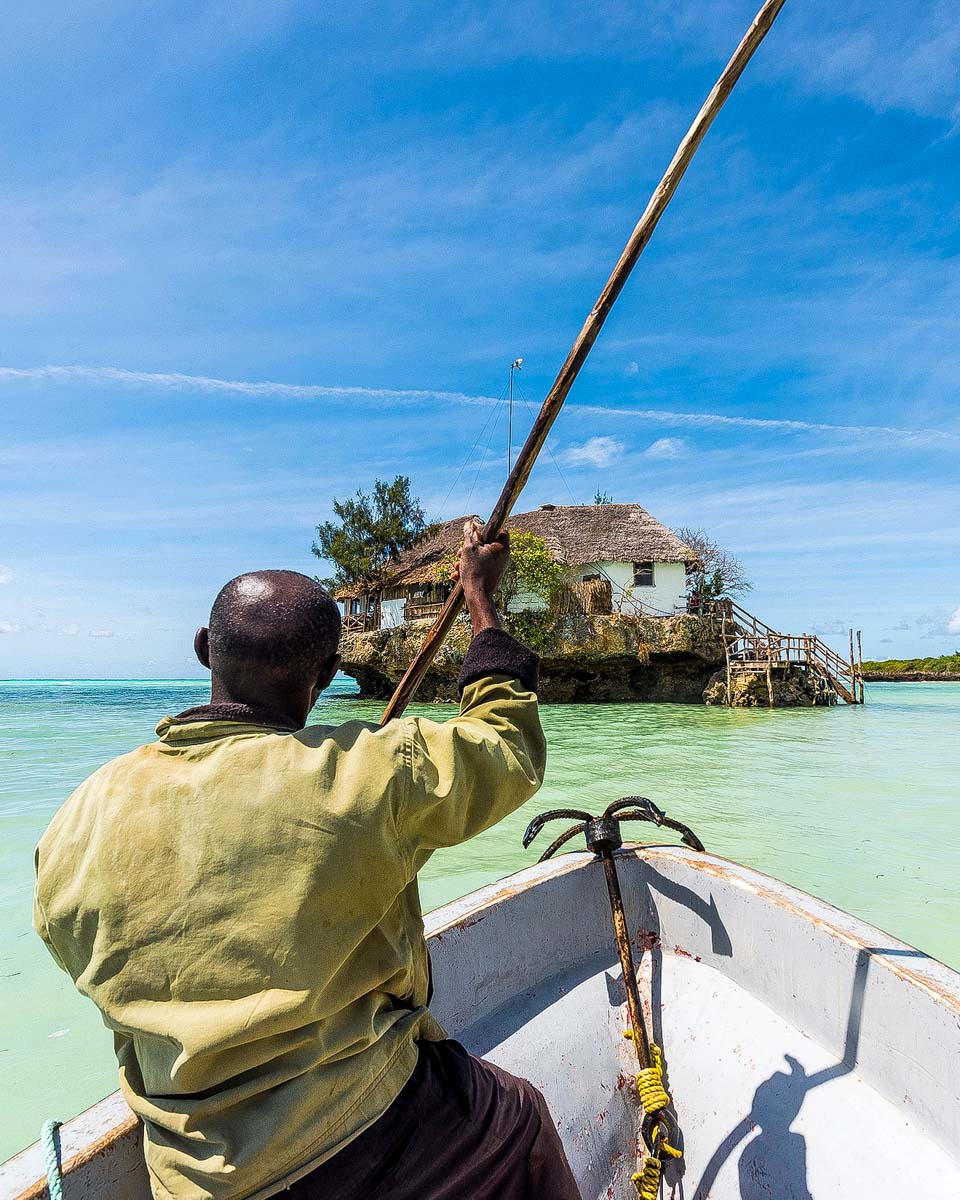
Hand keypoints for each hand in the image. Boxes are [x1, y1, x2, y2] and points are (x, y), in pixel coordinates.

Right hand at [453, 519, 508, 633]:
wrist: (477, 596)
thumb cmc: (475, 572)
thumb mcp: (469, 548)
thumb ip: (469, 534)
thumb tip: (469, 523)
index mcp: (503, 547)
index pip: (499, 530)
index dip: (486, 530)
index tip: (475, 534)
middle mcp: (504, 557)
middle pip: (487, 544)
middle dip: (470, 548)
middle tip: (460, 552)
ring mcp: (499, 567)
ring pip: (482, 557)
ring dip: (467, 559)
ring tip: (457, 566)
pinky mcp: (493, 576)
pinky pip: (481, 567)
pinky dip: (470, 568)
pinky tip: (458, 574)